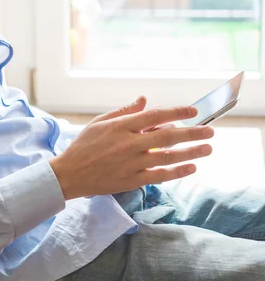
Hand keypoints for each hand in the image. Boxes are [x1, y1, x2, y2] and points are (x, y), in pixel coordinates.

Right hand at [49, 97, 213, 199]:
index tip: (193, 110)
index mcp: (121, 126)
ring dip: (190, 152)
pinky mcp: (132, 181)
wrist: (69, 174)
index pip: (155, 115)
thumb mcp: (101, 122)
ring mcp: (131, 164)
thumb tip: (144, 99)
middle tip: (210, 131)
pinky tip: (191, 168)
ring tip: (207, 149)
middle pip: (167, 136)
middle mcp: (129, 144)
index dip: (176, 111)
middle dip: (191, 132)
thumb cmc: (84, 145)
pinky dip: (177, 172)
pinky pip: (159, 176)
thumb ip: (124, 111)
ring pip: (167, 157)